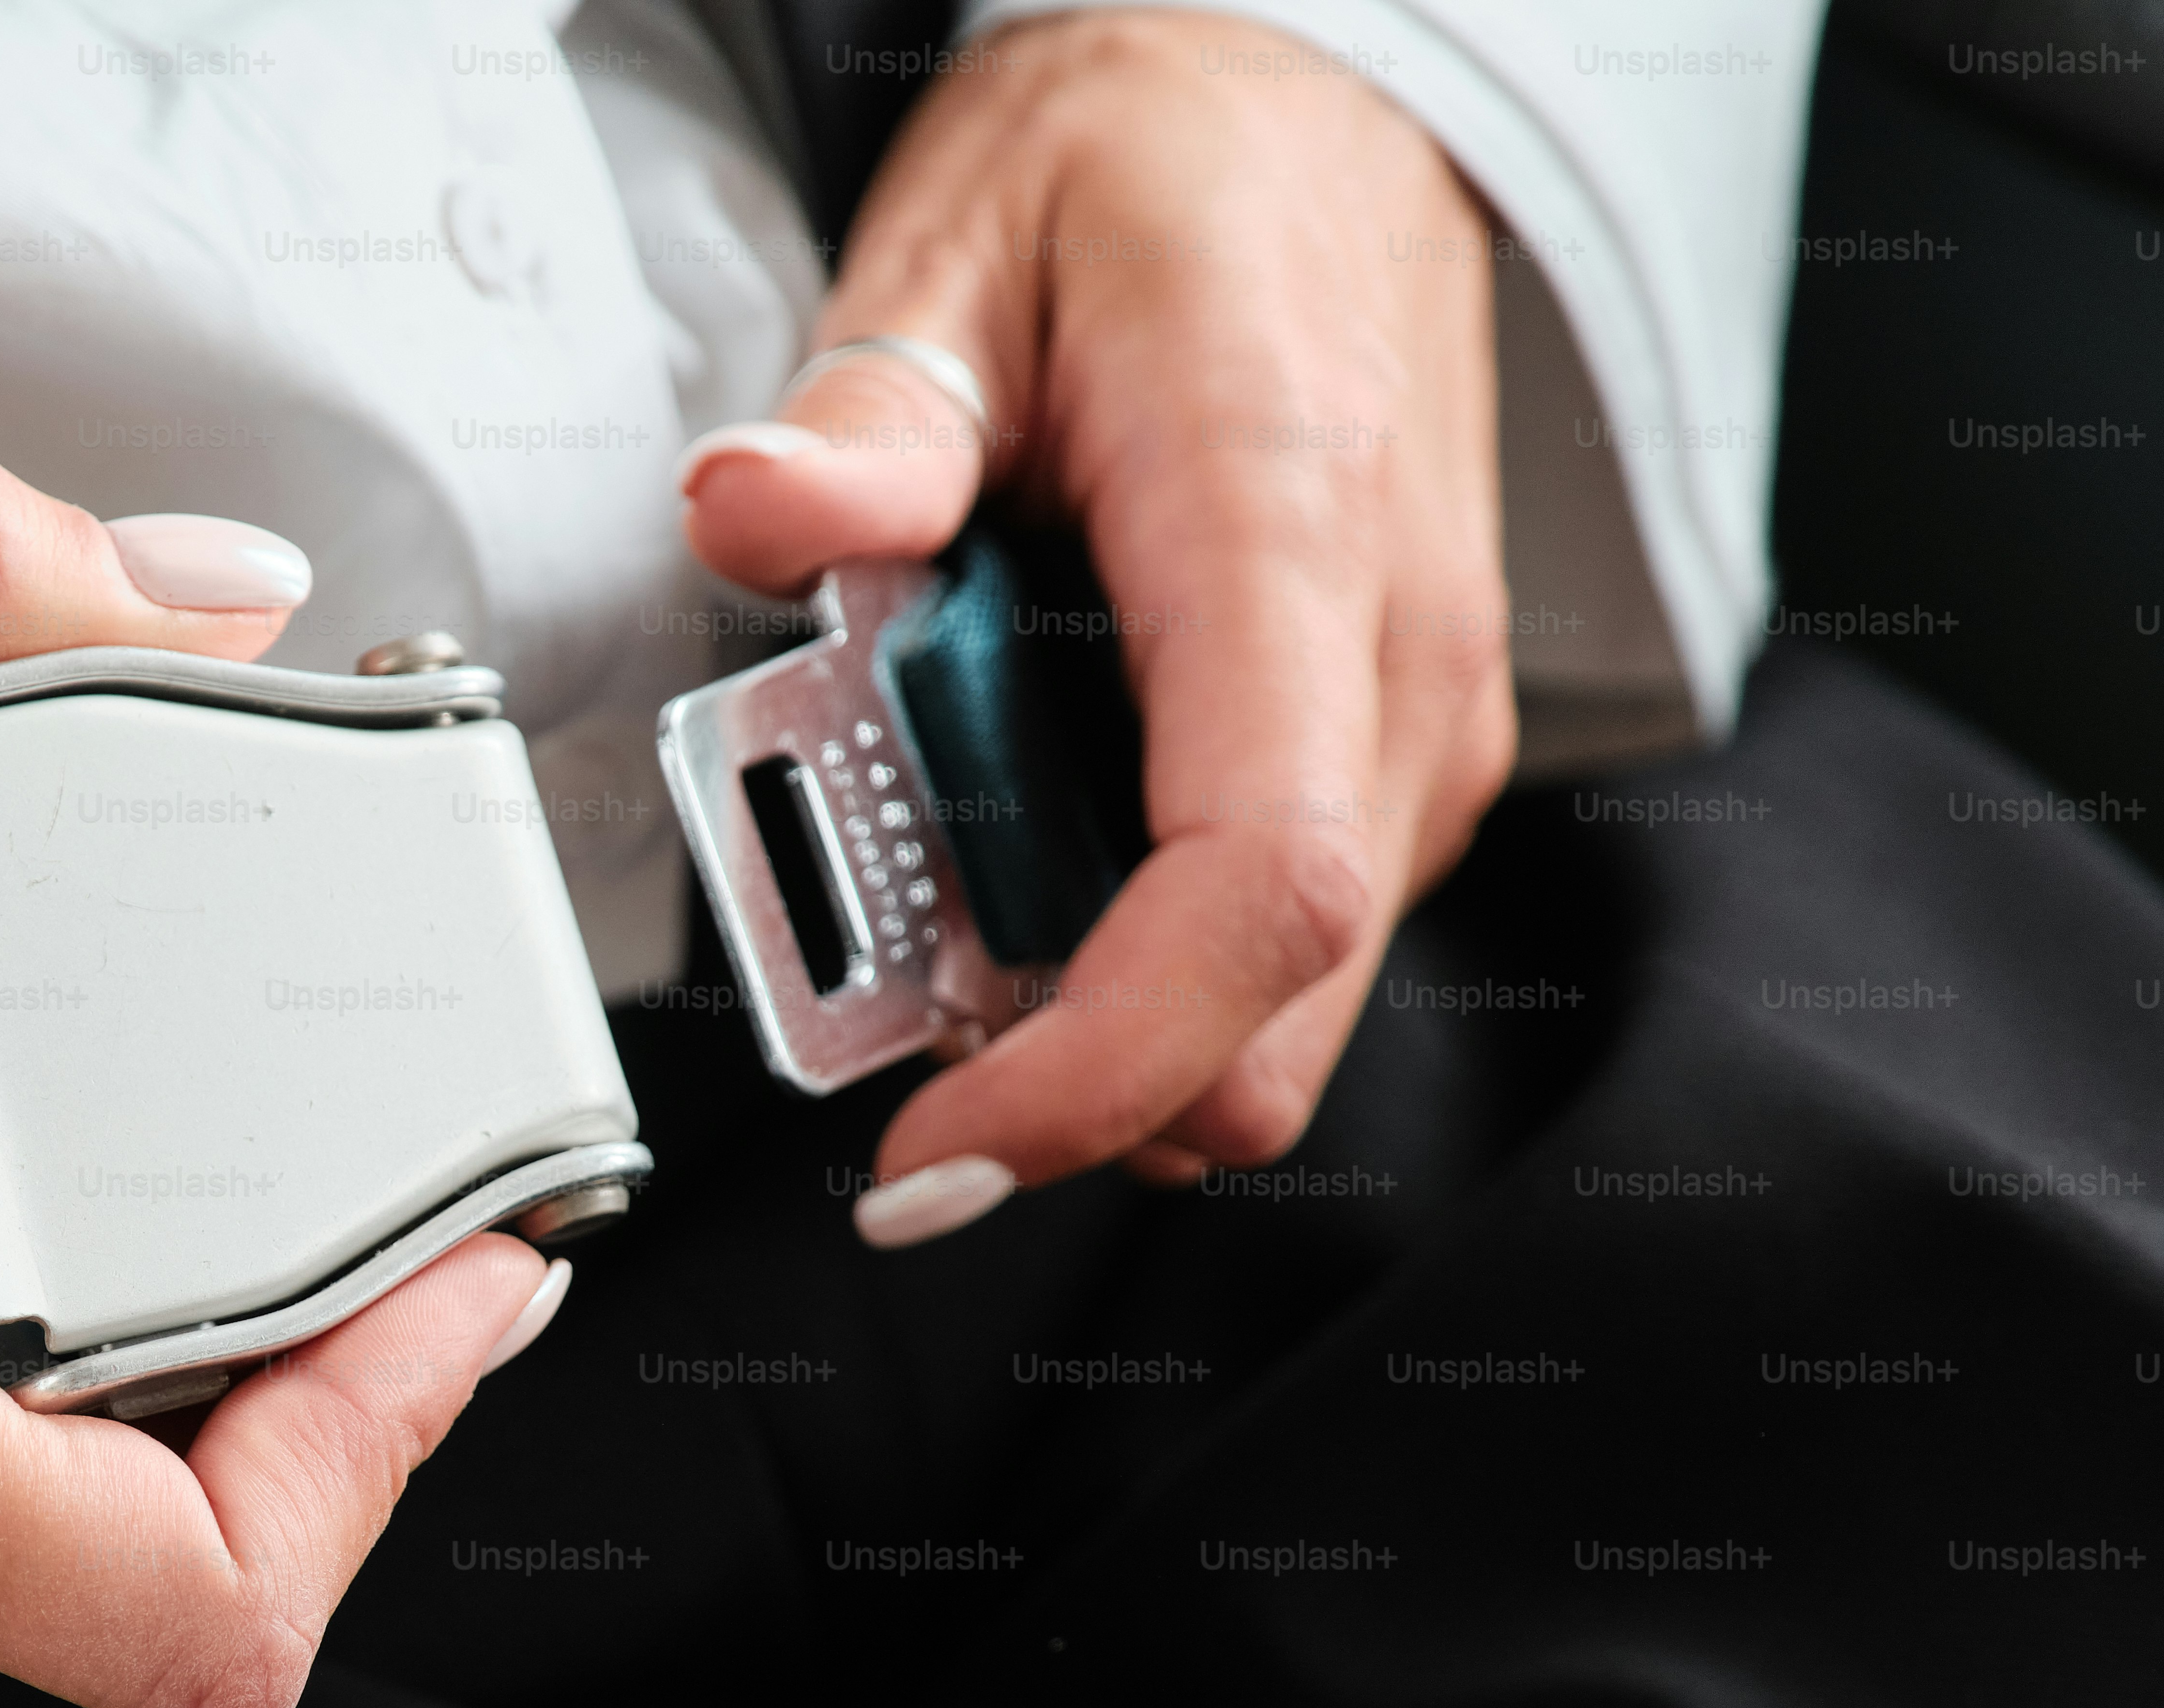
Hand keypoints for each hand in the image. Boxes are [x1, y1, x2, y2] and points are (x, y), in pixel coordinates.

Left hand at [683, 9, 1514, 1235]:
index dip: (1100, 1069)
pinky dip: (1123, 938)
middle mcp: (1392, 666)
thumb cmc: (1158, 171)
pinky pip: (1260, 932)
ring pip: (1266, 1004)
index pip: (1256, 896)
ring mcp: (1411, 728)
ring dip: (1081, 999)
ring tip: (944, 855)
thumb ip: (864, 416)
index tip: (936, 1141)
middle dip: (1063, 1073)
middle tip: (888, 1005)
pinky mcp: (1387, 756)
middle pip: (1268, 1015)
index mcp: (1287, 541)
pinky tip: (1024, 822)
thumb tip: (752, 510)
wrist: (1314, 110)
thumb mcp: (967, 242)